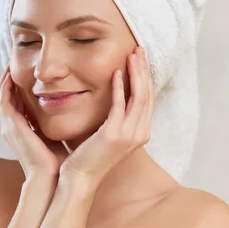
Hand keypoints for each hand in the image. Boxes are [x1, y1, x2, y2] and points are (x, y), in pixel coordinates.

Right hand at [0, 65, 68, 179]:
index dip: (20, 88)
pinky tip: (14, 73)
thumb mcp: (58, 138)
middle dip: (10, 79)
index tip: (30, 74)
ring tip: (13, 61)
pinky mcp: (12, 125)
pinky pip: (3, 98)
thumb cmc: (59, 163)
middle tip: (18, 61)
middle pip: (6, 96)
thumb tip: (74, 114)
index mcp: (22, 131)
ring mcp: (10, 126)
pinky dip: (6, 85)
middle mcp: (12, 127)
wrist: (51, 178)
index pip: (16, 103)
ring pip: (1, 94)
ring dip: (6, 78)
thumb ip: (59, 126)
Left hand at [58, 46, 154, 185]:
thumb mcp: (107, 132)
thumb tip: (112, 93)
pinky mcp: (114, 135)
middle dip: (144, 70)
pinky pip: (120, 105)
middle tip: (139, 49)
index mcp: (140, 133)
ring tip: (131, 55)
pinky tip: (115, 73)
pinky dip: (120, 88)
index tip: (140, 58)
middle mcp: (140, 134)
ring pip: (140, 97)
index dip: (146, 77)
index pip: (148, 99)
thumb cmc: (88, 155)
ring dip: (136, 73)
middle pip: (148, 94)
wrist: (80, 178)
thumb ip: (113, 115)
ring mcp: (129, 135)